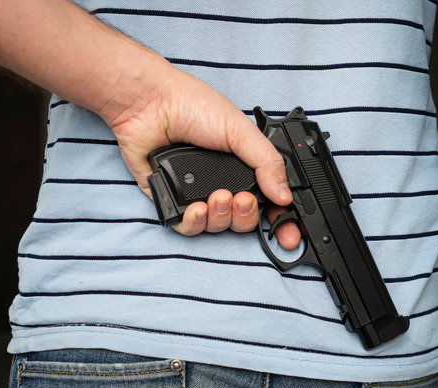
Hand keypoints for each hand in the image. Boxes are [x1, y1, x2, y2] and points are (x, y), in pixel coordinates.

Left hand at [102, 65, 300, 242]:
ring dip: (221, 217)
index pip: (268, 200)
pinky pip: (189, 228)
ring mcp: (196, 193)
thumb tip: (285, 194)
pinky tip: (195, 207)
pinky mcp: (171, 200)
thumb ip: (267, 163)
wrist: (149, 105)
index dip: (280, 219)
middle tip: (241, 199)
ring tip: (216, 197)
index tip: (288, 231)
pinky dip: (194, 222)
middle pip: (244, 219)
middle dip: (246, 215)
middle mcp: (222, 181)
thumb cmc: (191, 106)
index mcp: (243, 165)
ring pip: (218, 226)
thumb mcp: (241, 131)